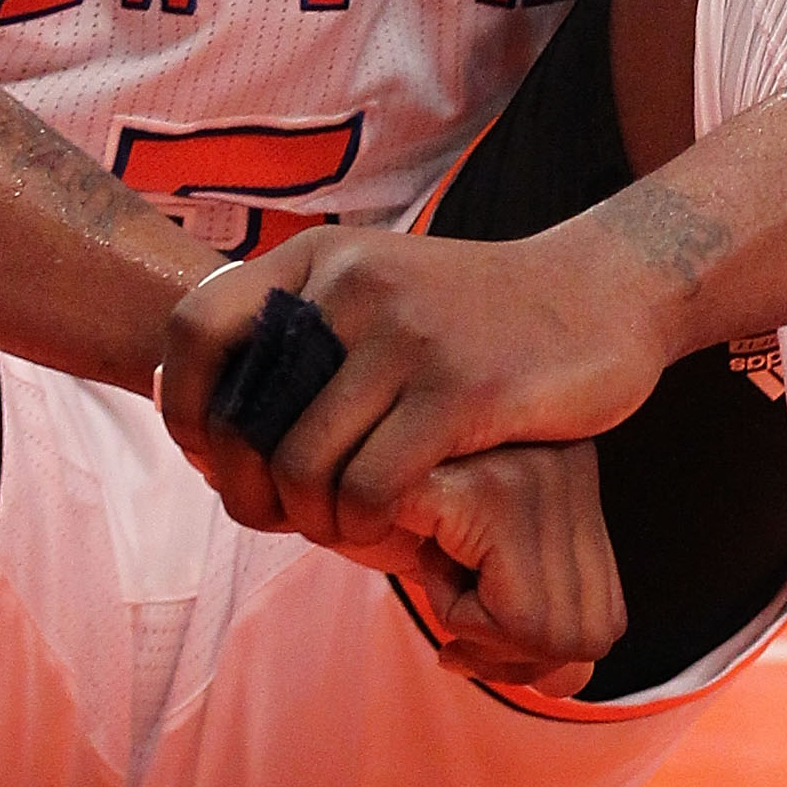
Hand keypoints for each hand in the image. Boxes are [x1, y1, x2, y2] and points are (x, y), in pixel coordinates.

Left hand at [155, 227, 671, 674]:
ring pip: (302, 465)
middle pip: (242, 419)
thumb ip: (305, 330)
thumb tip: (208, 409)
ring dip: (311, 521)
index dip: (184, 409)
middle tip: (278, 520)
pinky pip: (371, 486)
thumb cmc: (476, 314)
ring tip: (340, 530)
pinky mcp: (460, 389)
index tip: (211, 458)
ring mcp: (406, 334)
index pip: (196, 330)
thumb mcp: (380, 289)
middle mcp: (351, 282)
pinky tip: (387, 529)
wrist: (602, 292)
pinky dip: (365, 526)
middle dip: (247, 492)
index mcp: (320, 256)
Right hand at [356, 440, 622, 697]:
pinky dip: (453, 610)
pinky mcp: (489, 495)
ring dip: (472, 621)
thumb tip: (567, 683)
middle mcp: (571, 470)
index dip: (537, 651)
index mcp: (580, 483)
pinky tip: (429, 558)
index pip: (604, 622)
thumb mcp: (484, 577)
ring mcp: (536, 480)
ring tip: (442, 566)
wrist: (321, 470)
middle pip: (586, 639)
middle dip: (505, 648)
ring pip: (541, 633)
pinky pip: (498, 615)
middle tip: (454, 592)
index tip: (476, 607)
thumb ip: (535, 619)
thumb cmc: (397, 524)